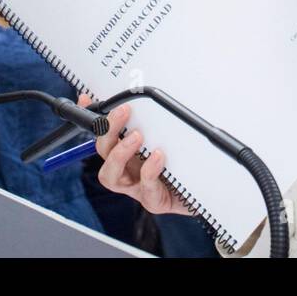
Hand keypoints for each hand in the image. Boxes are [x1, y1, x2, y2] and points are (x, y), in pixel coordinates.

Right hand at [81, 94, 193, 216]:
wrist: (208, 190)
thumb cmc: (186, 163)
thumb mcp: (174, 136)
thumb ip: (160, 119)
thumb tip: (153, 94)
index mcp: (129, 153)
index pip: (104, 135)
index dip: (94, 120)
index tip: (88, 99)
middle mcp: (128, 170)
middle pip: (103, 152)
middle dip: (107, 131)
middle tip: (123, 112)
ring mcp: (138, 188)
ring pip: (111, 176)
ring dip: (120, 153)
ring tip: (137, 136)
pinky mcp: (154, 201)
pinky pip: (146, 188)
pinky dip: (150, 170)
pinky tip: (159, 156)